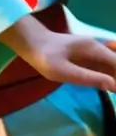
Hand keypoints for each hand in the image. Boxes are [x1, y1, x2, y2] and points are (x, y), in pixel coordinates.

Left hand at [0, 15, 115, 90]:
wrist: (29, 43)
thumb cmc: (44, 57)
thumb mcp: (65, 71)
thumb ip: (89, 78)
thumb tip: (115, 86)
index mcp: (94, 48)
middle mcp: (96, 47)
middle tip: (113, 92)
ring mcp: (91, 51)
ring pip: (111, 64)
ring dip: (112, 76)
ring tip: (109, 90)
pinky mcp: (86, 56)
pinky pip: (103, 66)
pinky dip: (107, 75)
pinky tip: (106, 87)